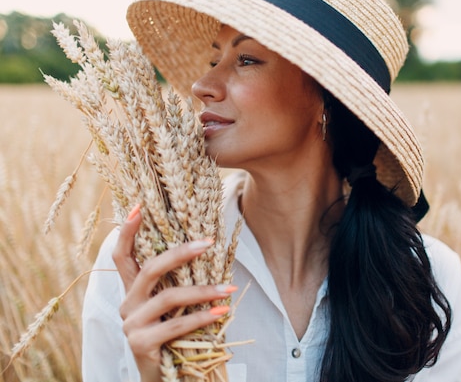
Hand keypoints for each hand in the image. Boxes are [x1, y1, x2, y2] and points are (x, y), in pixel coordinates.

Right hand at [112, 205, 235, 381]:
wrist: (162, 377)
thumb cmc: (172, 335)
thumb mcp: (172, 307)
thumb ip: (177, 282)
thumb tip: (204, 247)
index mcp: (132, 291)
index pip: (121, 255)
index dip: (127, 230)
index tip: (140, 206)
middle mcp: (127, 304)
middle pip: (149, 269)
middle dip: (180, 253)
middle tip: (208, 242)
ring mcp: (131, 324)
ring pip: (167, 297)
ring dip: (202, 291)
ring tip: (228, 289)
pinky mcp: (141, 344)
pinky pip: (176, 325)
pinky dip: (202, 317)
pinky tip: (221, 312)